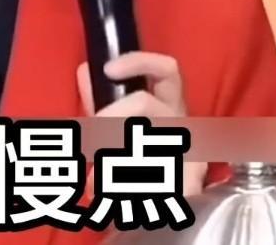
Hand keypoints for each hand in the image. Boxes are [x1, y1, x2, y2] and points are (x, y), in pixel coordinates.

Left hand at [76, 52, 207, 197]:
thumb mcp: (117, 126)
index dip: (139, 62)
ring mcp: (189, 152)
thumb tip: (86, 70)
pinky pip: (148, 177)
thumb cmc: (138, 160)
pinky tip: (106, 191)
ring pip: (139, 141)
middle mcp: (183, 124)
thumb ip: (102, 99)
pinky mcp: (189, 182)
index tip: (107, 69)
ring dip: (109, 158)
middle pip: (145, 103)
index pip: (167, 70)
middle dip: (111, 113)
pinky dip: (115, 184)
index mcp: (169, 105)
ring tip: (95, 178)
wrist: (159, 213)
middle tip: (94, 130)